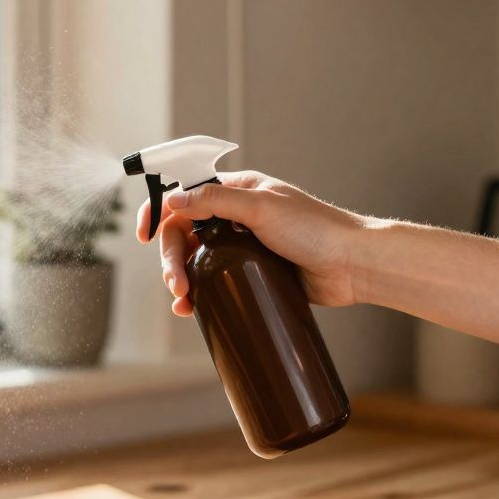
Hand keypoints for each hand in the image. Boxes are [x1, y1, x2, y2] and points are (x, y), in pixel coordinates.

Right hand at [136, 171, 370, 314]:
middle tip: (175, 282)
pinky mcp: (251, 274)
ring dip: (180, 277)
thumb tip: (174, 199)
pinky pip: (214, 281)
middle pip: (185, 232)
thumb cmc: (316, 230)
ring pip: (196, 259)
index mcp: (237, 191)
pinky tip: (191, 307)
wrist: (354, 266)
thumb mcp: (262, 207)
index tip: (144, 233)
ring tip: (183, 300)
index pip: (185, 194)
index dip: (159, 211)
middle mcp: (236, 216)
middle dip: (171, 257)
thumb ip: (216, 200)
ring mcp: (243, 247)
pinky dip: (197, 293)